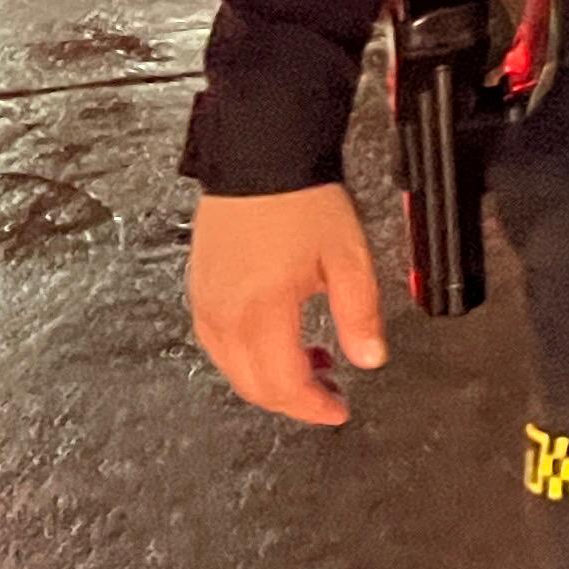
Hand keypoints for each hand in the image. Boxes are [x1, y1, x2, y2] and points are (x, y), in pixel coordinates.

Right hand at [188, 183, 389, 425]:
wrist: (261, 156)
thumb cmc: (301, 200)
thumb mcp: (348, 256)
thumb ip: (360, 313)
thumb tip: (371, 358)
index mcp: (262, 311)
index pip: (283, 384)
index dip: (313, 407)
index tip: (338, 411)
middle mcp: (225, 315)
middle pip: (253, 386)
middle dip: (293, 398)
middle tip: (329, 391)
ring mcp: (205, 304)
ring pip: (232, 369)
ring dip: (270, 378)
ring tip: (312, 360)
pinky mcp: (198, 290)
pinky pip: (217, 343)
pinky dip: (246, 356)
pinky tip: (275, 340)